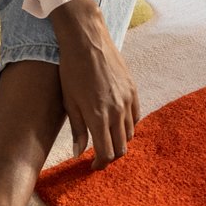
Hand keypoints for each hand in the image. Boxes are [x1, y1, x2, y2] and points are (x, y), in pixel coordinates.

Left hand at [51, 0, 140, 167]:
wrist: (87, 40)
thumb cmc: (72, 70)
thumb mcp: (69, 102)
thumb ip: (78, 129)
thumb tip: (80, 151)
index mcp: (98, 117)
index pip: (106, 153)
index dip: (100, 164)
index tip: (93, 165)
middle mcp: (117, 111)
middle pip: (121, 147)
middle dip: (111, 156)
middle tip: (99, 155)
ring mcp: (128, 100)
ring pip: (130, 132)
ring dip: (120, 140)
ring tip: (107, 138)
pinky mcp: (133, 89)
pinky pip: (136, 116)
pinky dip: (129, 124)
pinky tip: (118, 122)